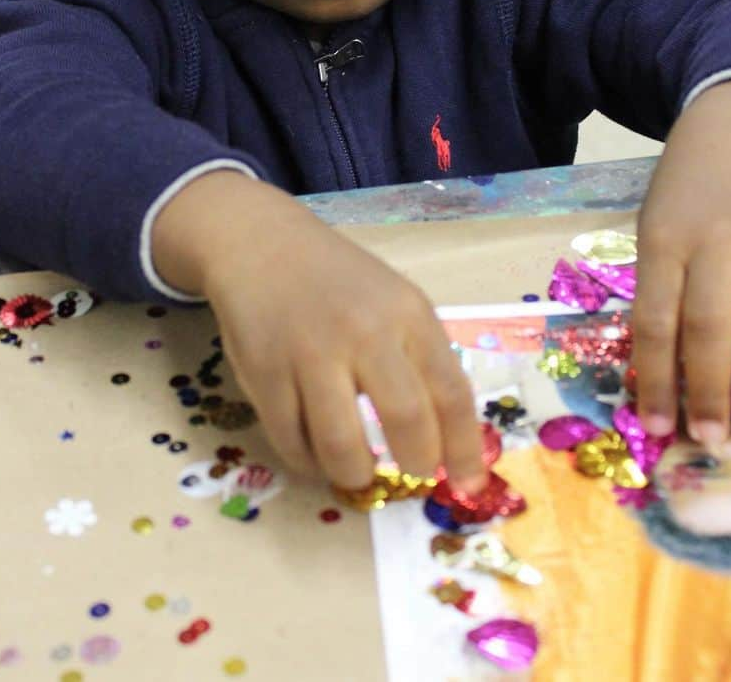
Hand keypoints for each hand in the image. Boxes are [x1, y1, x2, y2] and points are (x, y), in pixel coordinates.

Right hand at [152, 171, 485, 491]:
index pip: (451, 392)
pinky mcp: (265, 373)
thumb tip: (446, 441)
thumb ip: (418, 359)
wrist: (262, 245)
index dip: (464, 449)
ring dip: (356, 474)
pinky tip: (316, 452)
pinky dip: (309, 462)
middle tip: (414, 472)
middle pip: (407, 422)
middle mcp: (364, 331)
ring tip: (358, 469)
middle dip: (417, 464)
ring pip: (342, 447)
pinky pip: (292, 443)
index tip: (468, 484)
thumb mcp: (393, 302)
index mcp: (408, 313)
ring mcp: (310, 353)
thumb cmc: (339, 282)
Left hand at [632, 80, 730, 445]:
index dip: (654, 377)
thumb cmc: (682, 198)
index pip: (654, 319)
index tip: (653, 426)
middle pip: (711, 322)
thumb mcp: (654, 233)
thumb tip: (664, 378)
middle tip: (710, 438)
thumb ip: (662, 293)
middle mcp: (716, 242)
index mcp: (664, 242)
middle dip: (708, 387)